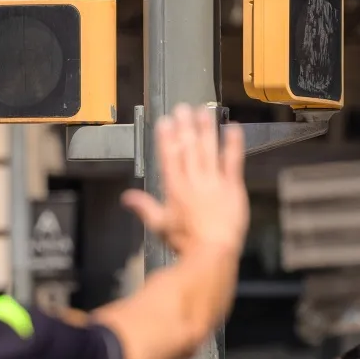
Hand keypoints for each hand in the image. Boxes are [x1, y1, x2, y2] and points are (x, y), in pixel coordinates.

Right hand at [122, 105, 247, 264]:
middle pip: (188, 148)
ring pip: (209, 150)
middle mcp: (194, 180)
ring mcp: (214, 182)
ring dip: (206, 129)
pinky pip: (233, 161)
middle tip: (183, 108)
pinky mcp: (233, 187)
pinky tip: (233, 128)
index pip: (169, 157)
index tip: (165, 121)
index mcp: (175, 188)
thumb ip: (144, 207)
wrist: (213, 250)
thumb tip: (126, 197)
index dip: (167, 138)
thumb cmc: (186, 241)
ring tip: (204, 111)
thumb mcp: (160, 225)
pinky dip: (233, 144)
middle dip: (185, 127)